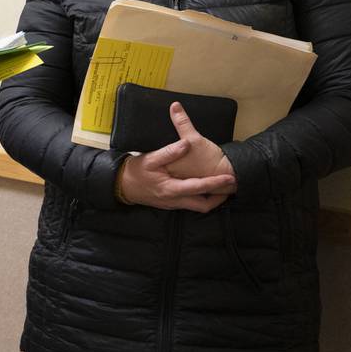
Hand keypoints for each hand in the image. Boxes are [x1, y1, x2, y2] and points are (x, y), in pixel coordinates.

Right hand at [117, 104, 236, 211]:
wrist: (121, 185)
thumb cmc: (135, 172)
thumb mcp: (150, 159)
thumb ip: (169, 152)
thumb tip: (186, 144)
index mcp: (171, 189)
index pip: (199, 187)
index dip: (216, 183)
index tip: (229, 178)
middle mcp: (174, 200)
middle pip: (203, 206)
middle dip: (219, 198)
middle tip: (230, 188)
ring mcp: (172, 204)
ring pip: (198, 207)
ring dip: (211, 199)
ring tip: (220, 188)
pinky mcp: (170, 203)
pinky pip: (190, 204)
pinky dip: (200, 198)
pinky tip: (202, 189)